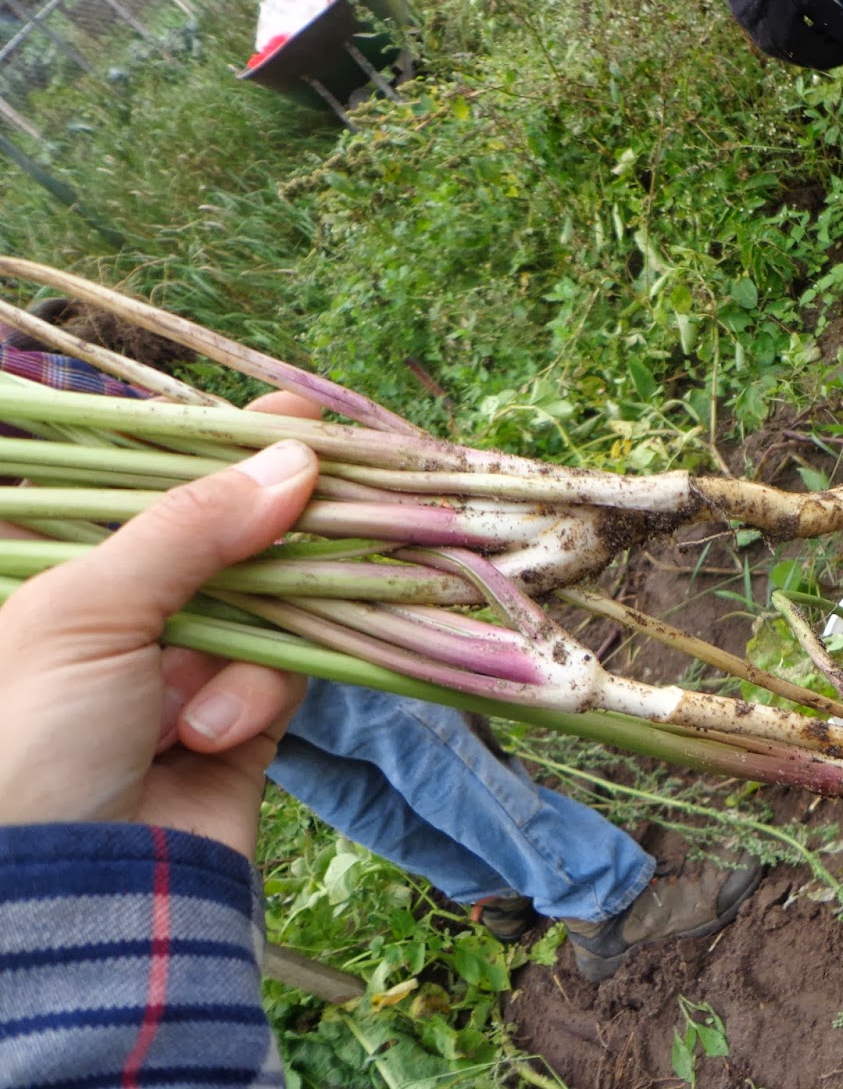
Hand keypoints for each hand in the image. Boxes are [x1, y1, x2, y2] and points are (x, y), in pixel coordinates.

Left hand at [0, 435, 318, 856]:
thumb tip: (292, 457)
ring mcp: (179, 669)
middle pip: (221, 538)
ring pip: (268, 605)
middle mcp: (120, 615)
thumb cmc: (29, 743)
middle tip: (339, 491)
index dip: (215, 443)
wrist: (65, 903)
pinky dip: (254, 698)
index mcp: (54, 574)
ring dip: (245, 646)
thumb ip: (192, 525)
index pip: (143, 482)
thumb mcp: (88, 614)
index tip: (295, 413)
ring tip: (194, 708)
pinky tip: (207, 738)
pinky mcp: (237, 724)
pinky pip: (282, 674)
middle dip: (270, 527)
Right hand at [705, 0, 842, 69]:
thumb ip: (833, 17)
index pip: (824, 57)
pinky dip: (803, 42)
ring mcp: (765, 44)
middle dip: (832, 51)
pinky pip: (786, 47)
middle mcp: (777, 49)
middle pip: (812, 59)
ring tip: (830, 32)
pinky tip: (809, 28)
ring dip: (817, 46)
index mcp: (791, 42)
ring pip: (799, 54)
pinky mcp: (758, 35)